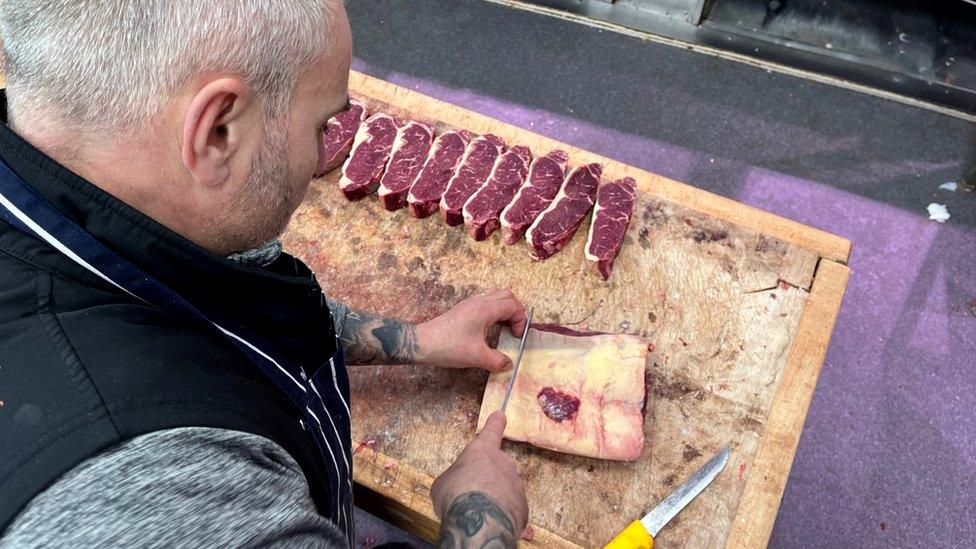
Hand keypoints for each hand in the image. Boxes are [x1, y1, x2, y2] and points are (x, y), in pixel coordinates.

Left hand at [416, 288, 526, 371]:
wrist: (422, 343)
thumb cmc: (448, 347)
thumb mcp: (476, 357)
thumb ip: (496, 361)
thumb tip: (508, 365)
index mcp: (484, 309)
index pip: (513, 305)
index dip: (520, 320)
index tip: (516, 337)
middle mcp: (479, 302)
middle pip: (507, 295)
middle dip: (515, 311)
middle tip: (514, 329)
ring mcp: (470, 303)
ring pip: (496, 296)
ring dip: (505, 309)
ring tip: (504, 327)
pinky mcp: (464, 309)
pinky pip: (486, 301)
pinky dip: (495, 310)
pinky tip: (491, 327)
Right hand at [431, 412, 528, 546]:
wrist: (479, 521)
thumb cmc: (455, 494)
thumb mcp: (443, 483)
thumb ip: (454, 479)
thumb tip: (457, 486)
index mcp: (482, 451)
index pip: (491, 431)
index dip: (495, 424)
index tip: (501, 415)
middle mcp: (504, 463)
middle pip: (497, 467)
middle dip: (488, 478)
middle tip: (472, 495)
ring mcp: (517, 485)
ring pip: (505, 489)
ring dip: (495, 498)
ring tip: (479, 514)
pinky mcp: (523, 507)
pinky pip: (511, 509)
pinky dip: (502, 515)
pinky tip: (490, 523)